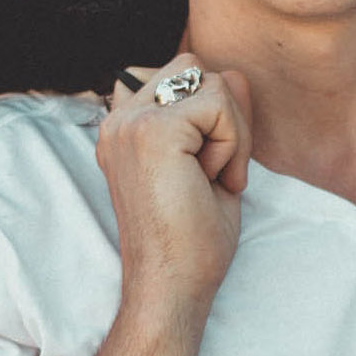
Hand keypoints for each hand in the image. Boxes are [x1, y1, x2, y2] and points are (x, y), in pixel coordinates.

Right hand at [95, 53, 252, 314]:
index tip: (203, 172)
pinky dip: (233, 145)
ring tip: (210, 180)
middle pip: (195, 70)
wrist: (172, 286)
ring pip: (212, 83)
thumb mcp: (213, 163)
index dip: (212, 118)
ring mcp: (131, 122)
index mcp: (125, 126)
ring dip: (230, 133)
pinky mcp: (153, 131)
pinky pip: (219, 104)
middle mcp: (120, 119)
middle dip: (223, 116)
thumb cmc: (192, 239)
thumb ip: (220, 115)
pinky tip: (212, 182)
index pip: (182, 78)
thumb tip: (236, 73)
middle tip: (213, 172)